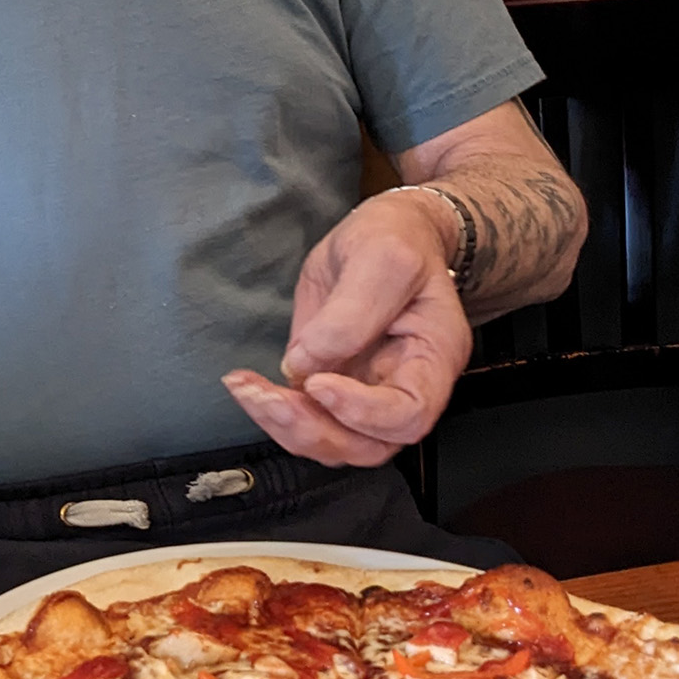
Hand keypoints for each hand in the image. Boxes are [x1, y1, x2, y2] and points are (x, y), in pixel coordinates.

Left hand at [221, 193, 472, 467]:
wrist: (381, 233)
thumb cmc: (395, 239)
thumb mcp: (382, 258)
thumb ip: (352, 311)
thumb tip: (305, 364)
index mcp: (434, 358)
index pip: (410, 414)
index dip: (363, 413)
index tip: (319, 384)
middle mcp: (405, 387)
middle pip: (369, 444)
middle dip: (313, 430)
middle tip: (266, 398)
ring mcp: (368, 392)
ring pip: (333, 442)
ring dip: (285, 426)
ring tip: (246, 389)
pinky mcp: (332, 386)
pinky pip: (306, 419)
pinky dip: (272, 411)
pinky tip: (244, 384)